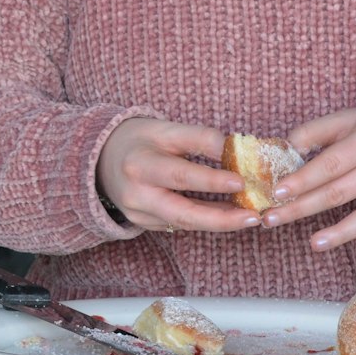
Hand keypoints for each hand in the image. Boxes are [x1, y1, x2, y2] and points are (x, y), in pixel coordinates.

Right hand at [96, 116, 261, 234]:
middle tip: (254, 216)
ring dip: (220, 222)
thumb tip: (236, 148)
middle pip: (183, 213)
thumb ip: (199, 138)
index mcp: (140, 166)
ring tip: (250, 216)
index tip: (241, 181)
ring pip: (185, 223)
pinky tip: (228, 216)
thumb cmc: (139, 140)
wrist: (101, 160)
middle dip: (221, 218)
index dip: (211, 180)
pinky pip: (180, 225)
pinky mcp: (145, 224)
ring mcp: (139, 215)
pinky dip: (206, 221)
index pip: (180, 175)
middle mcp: (137, 195)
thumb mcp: (165, 129)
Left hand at [263, 105, 355, 252]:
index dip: (303, 179)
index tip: (277, 191)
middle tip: (271, 219)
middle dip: (302, 207)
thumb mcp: (345, 119)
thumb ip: (314, 132)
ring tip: (314, 244)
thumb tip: (285, 151)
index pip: (330, 164)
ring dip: (341, 232)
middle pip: (340, 192)